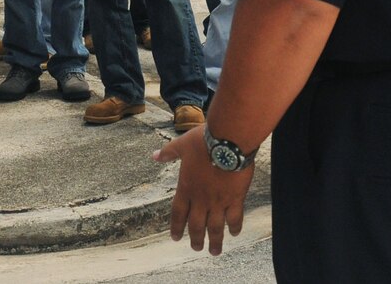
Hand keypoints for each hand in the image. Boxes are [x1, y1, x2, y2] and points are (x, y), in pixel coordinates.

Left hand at [154, 127, 253, 255]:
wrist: (228, 140)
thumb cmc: (204, 141)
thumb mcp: (182, 144)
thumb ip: (169, 152)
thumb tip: (154, 155)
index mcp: (186, 187)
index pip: (178, 213)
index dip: (177, 227)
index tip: (176, 238)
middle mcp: (201, 198)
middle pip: (196, 225)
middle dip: (196, 239)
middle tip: (196, 248)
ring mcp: (218, 201)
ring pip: (215, 227)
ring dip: (214, 240)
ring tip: (214, 251)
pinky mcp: (235, 198)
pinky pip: (235, 217)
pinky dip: (234, 227)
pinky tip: (234, 233)